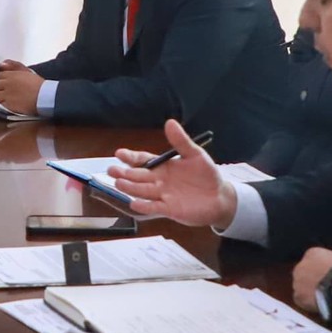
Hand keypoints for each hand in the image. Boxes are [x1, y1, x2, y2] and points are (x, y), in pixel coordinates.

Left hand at [0, 60, 43, 113]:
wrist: (45, 96)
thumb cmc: (38, 85)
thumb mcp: (26, 71)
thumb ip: (13, 65)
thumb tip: (1, 64)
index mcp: (11, 74)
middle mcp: (7, 83)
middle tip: (1, 89)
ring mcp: (7, 94)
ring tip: (7, 96)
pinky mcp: (9, 104)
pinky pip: (0, 103)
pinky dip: (3, 102)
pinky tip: (10, 101)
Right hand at [106, 119, 234, 227]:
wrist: (220, 197)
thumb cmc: (207, 175)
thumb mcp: (195, 155)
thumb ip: (181, 141)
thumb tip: (170, 123)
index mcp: (164, 166)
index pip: (143, 160)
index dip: (131, 157)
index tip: (119, 153)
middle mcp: (160, 181)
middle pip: (138, 176)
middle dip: (124, 173)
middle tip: (111, 169)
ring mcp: (163, 195)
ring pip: (142, 191)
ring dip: (130, 187)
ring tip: (118, 183)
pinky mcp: (169, 209)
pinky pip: (153, 207)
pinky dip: (144, 205)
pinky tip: (133, 203)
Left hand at [292, 248, 331, 314]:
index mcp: (312, 253)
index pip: (314, 262)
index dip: (322, 271)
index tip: (331, 278)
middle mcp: (300, 265)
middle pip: (305, 274)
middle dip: (314, 281)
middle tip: (326, 289)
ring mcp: (297, 281)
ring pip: (302, 288)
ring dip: (310, 293)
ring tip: (324, 299)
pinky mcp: (298, 297)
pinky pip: (303, 301)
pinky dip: (310, 304)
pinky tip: (321, 306)